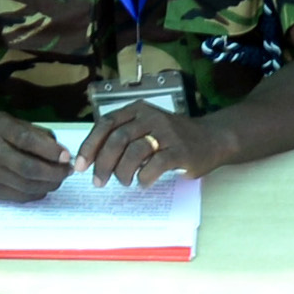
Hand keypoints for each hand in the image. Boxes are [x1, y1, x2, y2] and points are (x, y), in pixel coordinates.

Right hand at [0, 110, 73, 199]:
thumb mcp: (10, 121)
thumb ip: (35, 133)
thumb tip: (61, 152)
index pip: (27, 141)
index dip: (50, 150)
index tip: (66, 156)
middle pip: (29, 168)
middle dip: (55, 172)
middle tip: (68, 170)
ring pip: (27, 186)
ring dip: (49, 184)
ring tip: (59, 178)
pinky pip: (19, 197)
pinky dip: (37, 193)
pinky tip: (44, 186)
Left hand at [75, 103, 220, 187]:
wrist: (213, 137)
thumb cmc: (174, 136)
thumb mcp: (146, 127)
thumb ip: (123, 137)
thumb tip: (93, 160)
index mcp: (137, 110)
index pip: (105, 124)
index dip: (89, 145)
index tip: (81, 166)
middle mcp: (150, 117)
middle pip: (116, 139)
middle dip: (102, 163)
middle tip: (99, 182)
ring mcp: (167, 133)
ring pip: (133, 152)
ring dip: (122, 172)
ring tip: (124, 182)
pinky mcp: (180, 151)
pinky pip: (155, 165)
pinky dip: (144, 177)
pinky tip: (142, 183)